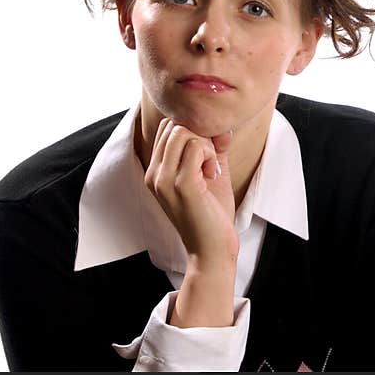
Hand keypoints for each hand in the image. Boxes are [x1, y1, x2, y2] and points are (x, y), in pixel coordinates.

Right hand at [143, 118, 237, 266]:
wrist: (212, 249)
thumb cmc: (211, 213)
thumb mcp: (209, 172)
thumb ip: (212, 146)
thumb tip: (221, 124)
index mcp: (155, 171)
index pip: (167, 128)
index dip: (193, 132)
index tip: (207, 155)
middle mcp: (153, 174)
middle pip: (174, 126)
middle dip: (199, 136)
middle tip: (210, 163)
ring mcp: (164, 179)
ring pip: (183, 132)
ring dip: (205, 145)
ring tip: (210, 169)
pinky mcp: (181, 184)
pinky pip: (196, 146)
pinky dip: (210, 154)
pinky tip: (212, 173)